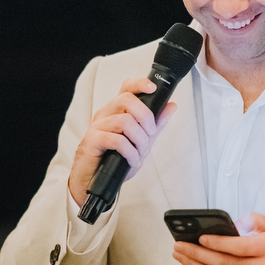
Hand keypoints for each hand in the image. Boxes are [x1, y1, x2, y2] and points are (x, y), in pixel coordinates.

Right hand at [67, 78, 178, 205]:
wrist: (95, 180)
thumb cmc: (116, 159)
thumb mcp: (141, 141)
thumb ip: (155, 124)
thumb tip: (172, 105)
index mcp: (117, 110)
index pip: (126, 87)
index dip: (140, 84)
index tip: (153, 88)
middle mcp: (106, 113)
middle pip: (127, 99)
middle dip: (146, 117)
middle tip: (150, 134)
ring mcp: (97, 126)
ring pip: (124, 120)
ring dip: (139, 139)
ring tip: (140, 153)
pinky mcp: (92, 140)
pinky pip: (116, 140)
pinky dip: (129, 152)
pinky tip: (132, 160)